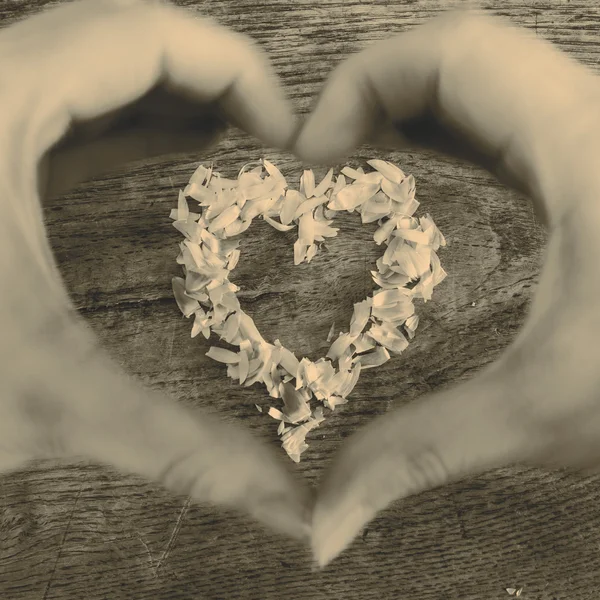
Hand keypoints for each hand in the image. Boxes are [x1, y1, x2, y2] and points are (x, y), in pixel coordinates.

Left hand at [0, 0, 311, 541]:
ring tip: (233, 140)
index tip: (288, 137)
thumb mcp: (38, 399)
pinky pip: (56, 111)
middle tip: (272, 139)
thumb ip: (175, 445)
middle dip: (214, 82)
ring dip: (168, 99)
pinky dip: (119, 126)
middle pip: (124, 39)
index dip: (238, 71)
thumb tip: (282, 502)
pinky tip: (153, 157)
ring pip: (87, 70)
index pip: (147, 33)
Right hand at [294, 8, 599, 565]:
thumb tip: (328, 519)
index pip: (453, 50)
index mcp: (582, 145)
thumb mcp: (547, 410)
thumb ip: (421, 455)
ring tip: (349, 155)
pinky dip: (444, 131)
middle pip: (458, 56)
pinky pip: (504, 120)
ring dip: (406, 109)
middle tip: (320, 156)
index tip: (312, 150)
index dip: (363, 83)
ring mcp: (593, 139)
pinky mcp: (592, 167)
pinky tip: (419, 170)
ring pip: (482, 82)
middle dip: (371, 94)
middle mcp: (591, 121)